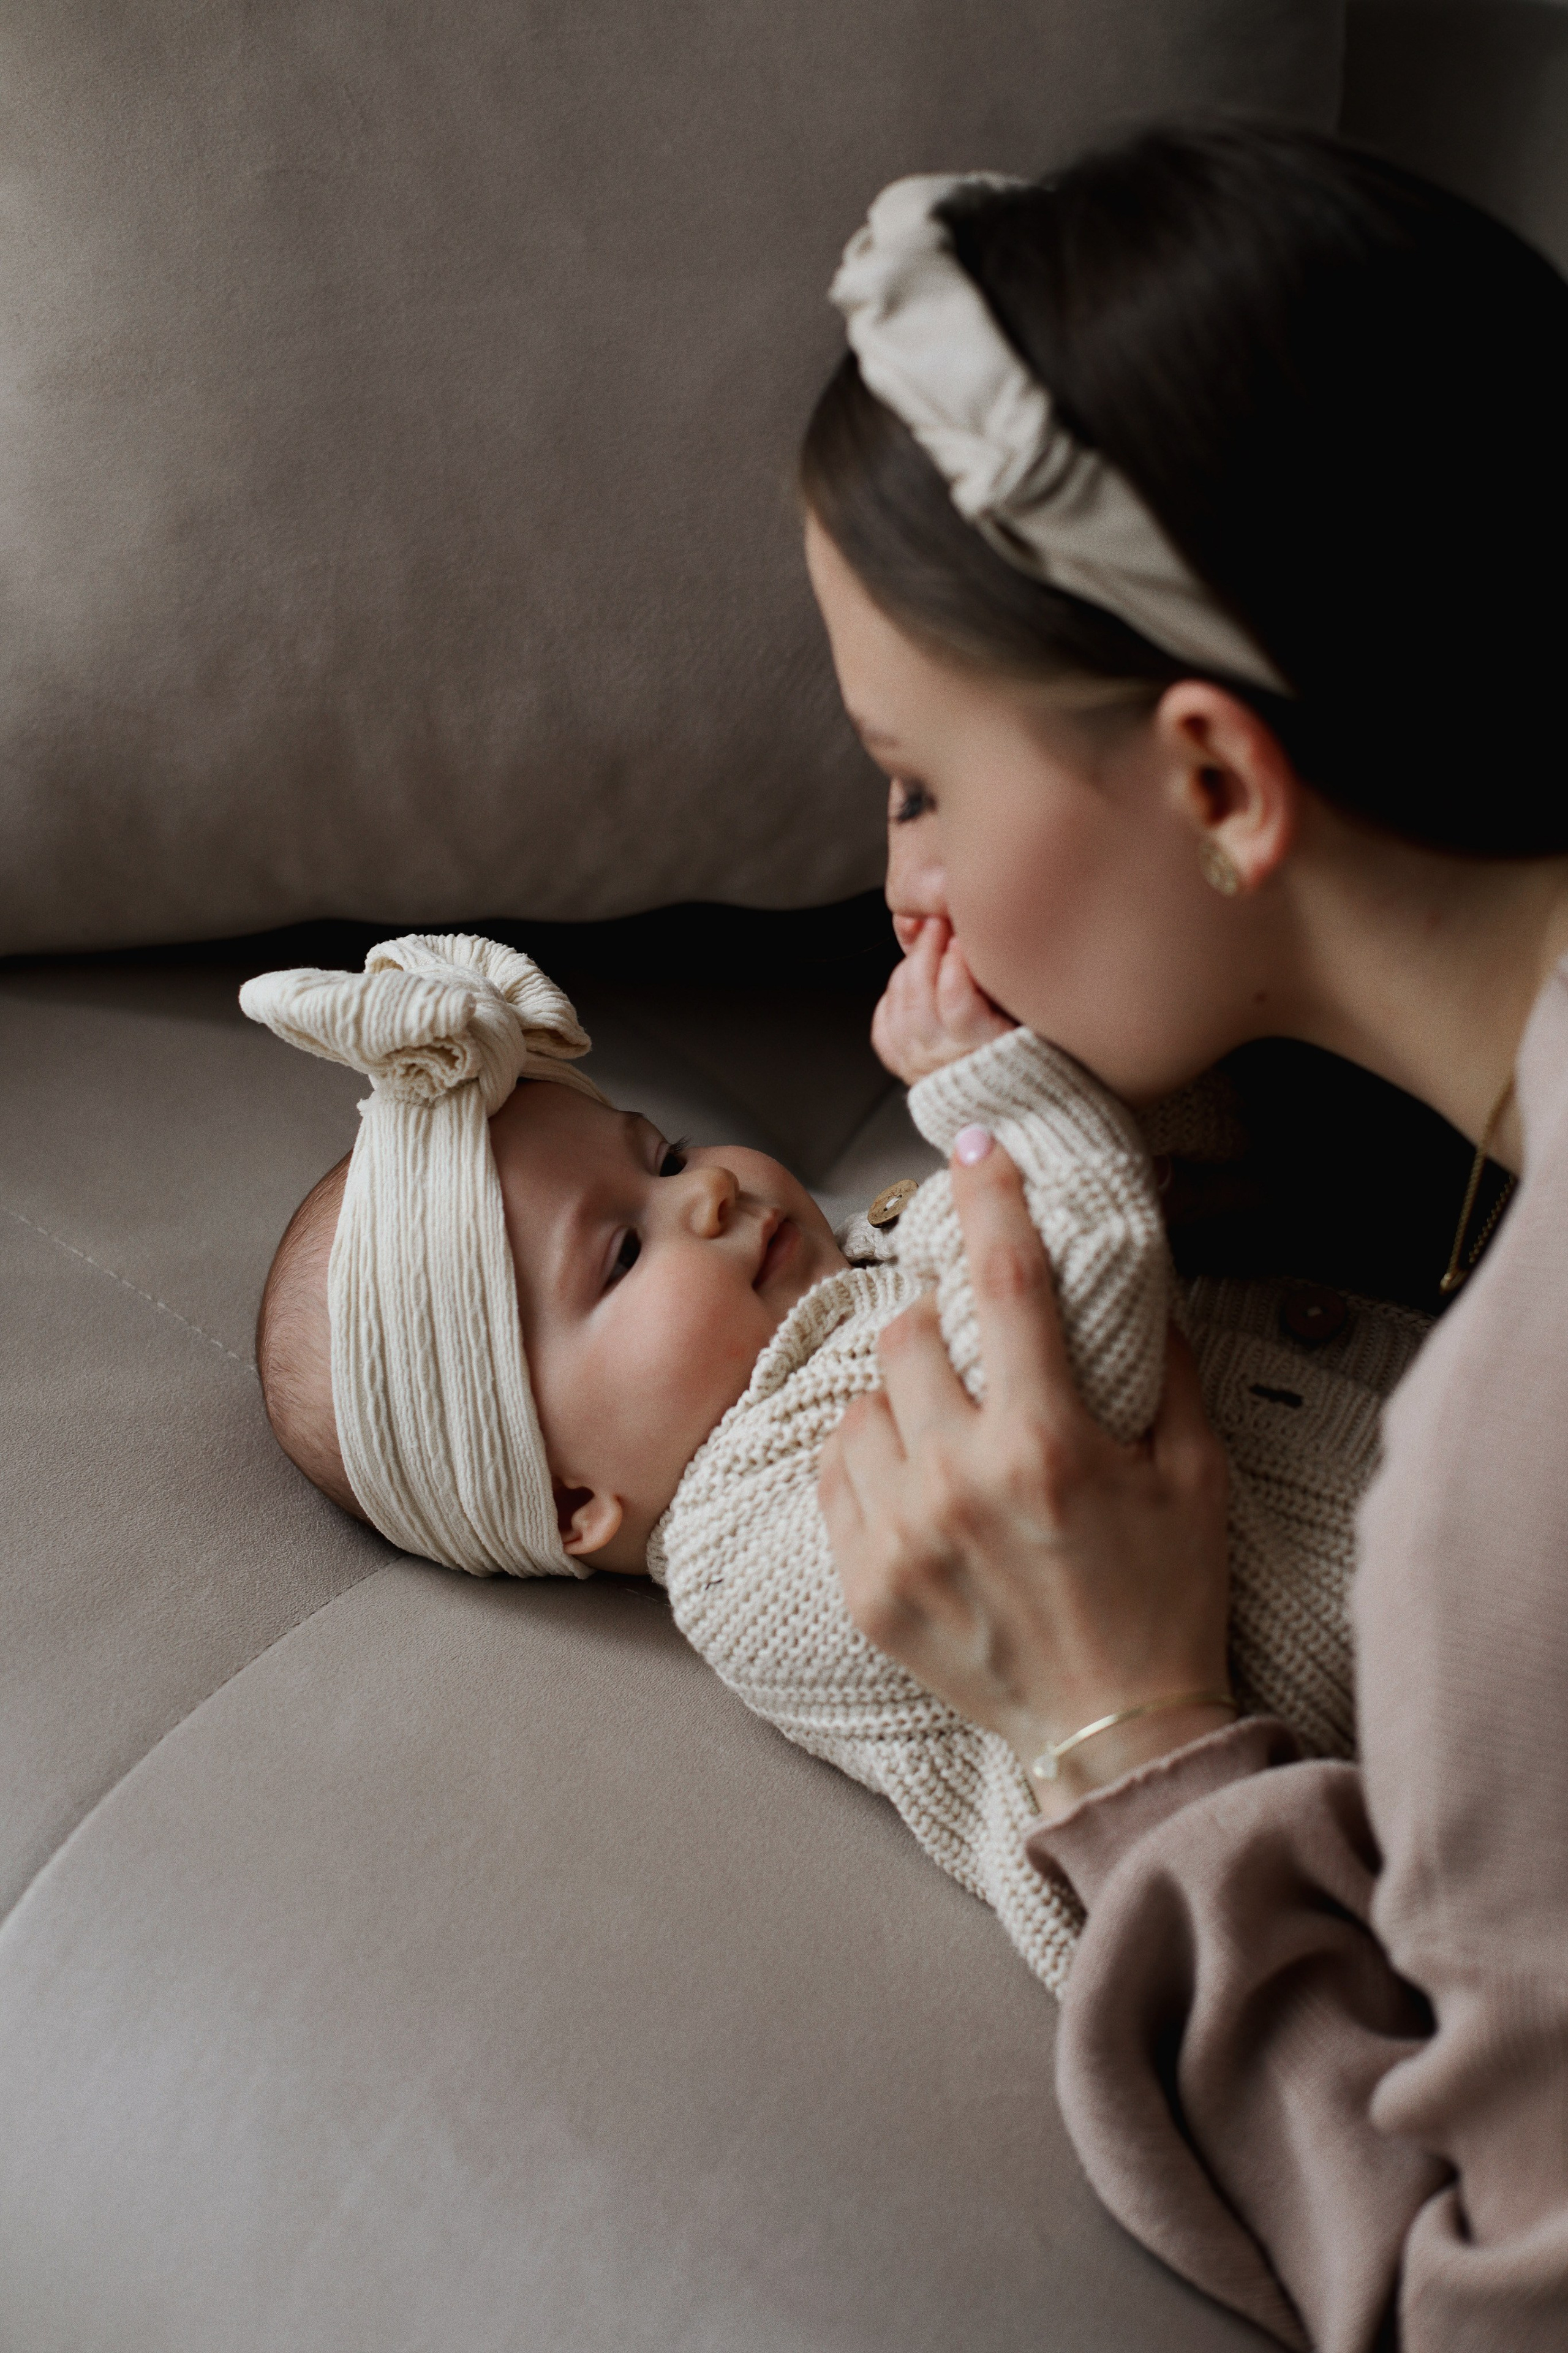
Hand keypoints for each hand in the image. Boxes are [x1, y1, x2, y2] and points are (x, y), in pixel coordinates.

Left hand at [818, 1132, 1232, 1816]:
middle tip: (969, 1354)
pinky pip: (833, 1478)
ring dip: (899, 1403)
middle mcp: (962, 1481)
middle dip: (937, 1327)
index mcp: (1049, 1444)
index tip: (976, 1144)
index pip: (1009, 1279)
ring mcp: (902, 1538)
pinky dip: (865, 1464)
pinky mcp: (866, 1587)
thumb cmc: (1167, 1601)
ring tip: (943, 1434)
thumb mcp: (1195, 1477)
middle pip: (905, 1336)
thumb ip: (1165, 1372)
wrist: (1118, 1739)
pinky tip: (910, 1483)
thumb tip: (1135, 1286)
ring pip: (860, 1408)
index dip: (989, 1196)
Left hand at [872, 914, 1014, 1083]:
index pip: (955, 1001)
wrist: (1007, 1091)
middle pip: (919, 997)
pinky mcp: (901, 1063)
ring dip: (909, 965)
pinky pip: (883, 1023)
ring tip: (927, 941)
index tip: (960, 937)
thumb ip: (995, 979)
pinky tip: (910, 979)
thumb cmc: (1021, 1047)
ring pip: (898, 1003)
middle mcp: (941, 1057)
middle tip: (937, 922)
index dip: (953, 964)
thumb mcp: (1021, 1012)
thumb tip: (966, 940)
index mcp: (979, 1046)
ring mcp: (916, 1061)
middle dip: (925, 950)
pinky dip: (893, 995)